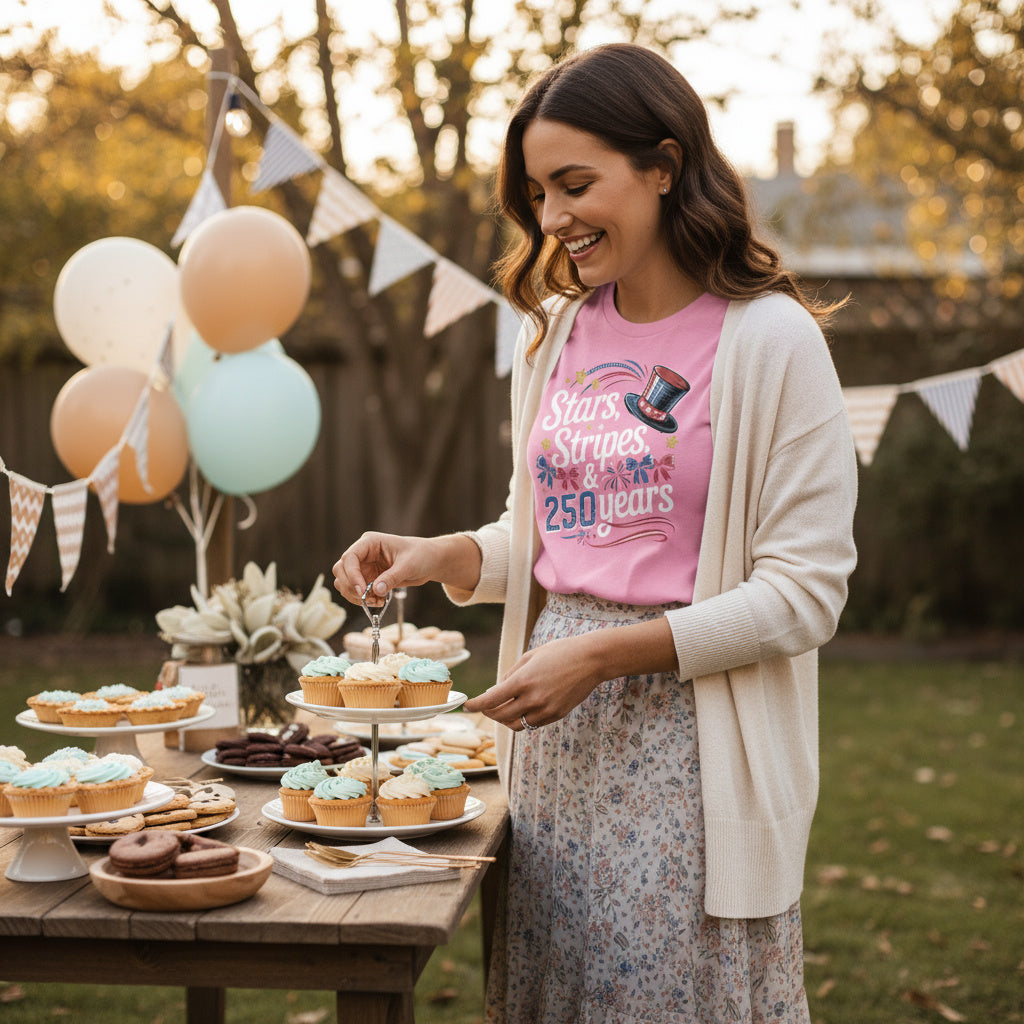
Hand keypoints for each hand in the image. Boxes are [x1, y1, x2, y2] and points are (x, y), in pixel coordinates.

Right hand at [332, 533, 438, 605]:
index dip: (352, 575)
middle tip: (367, 598)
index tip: (362, 590)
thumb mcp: (409, 565)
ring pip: (344, 582)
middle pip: (341, 570)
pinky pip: (355, 592)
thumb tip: (375, 590)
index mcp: (370, 543)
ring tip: (376, 601)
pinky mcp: (367, 579)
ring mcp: (364, 567)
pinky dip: (362, 600)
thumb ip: (392, 577)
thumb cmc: (421, 555)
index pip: (350, 557)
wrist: (430, 561)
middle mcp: (363, 554)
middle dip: (351, 587)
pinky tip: (379, 601)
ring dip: (355, 596)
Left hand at [463, 635, 603, 730]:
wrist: (591, 659)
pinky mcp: (556, 715)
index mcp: (523, 681)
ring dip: (505, 719)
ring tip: (503, 708)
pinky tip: (523, 707)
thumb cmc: (560, 652)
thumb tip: (496, 689)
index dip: (475, 704)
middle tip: (485, 706)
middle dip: (488, 712)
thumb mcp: (530, 656)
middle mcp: (533, 699)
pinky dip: (523, 718)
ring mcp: (546, 710)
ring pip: (516, 725)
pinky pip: (533, 723)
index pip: (491, 700)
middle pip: (500, 716)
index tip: (466, 705)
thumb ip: (511, 674)